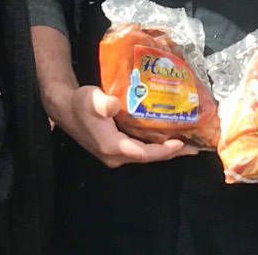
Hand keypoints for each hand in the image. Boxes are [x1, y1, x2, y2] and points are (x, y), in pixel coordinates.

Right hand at [51, 84, 196, 167]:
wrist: (63, 108)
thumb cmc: (80, 103)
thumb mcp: (91, 100)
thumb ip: (103, 104)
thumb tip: (113, 106)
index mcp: (112, 147)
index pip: (145, 154)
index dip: (164, 151)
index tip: (181, 143)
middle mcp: (114, 156)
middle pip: (148, 157)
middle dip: (171, 153)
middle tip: (194, 148)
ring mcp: (113, 154)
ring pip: (144, 155)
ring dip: (164, 150)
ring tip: (185, 142)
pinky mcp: (113, 148)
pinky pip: (139, 150)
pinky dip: (154, 145)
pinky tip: (165, 136)